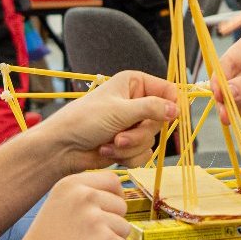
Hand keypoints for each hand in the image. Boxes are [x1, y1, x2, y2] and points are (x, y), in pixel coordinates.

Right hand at [9, 171, 133, 239]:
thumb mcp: (57, 206)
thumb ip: (83, 196)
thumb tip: (118, 196)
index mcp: (71, 185)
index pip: (112, 180)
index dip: (114, 197)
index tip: (105, 212)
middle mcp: (85, 197)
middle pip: (122, 206)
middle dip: (112, 225)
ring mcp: (96, 219)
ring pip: (125, 229)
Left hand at [33, 70, 177, 171]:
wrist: (63, 148)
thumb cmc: (85, 121)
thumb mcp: (120, 111)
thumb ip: (151, 109)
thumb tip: (177, 110)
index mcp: (135, 83)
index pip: (168, 90)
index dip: (171, 105)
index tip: (170, 118)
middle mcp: (136, 102)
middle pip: (161, 120)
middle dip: (140, 133)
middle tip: (120, 136)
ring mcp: (133, 124)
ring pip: (152, 140)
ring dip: (131, 146)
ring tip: (110, 143)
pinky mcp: (129, 144)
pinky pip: (144, 154)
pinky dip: (127, 156)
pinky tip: (108, 151)